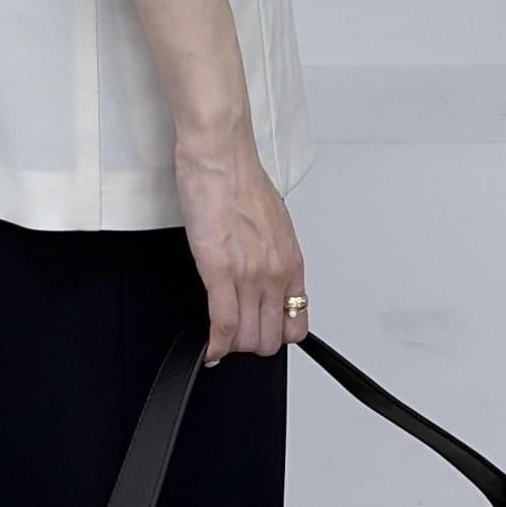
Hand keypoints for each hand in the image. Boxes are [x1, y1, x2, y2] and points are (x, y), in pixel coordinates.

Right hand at [175, 123, 308, 364]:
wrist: (220, 158)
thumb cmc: (240, 181)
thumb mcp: (272, 226)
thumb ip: (272, 257)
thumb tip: (262, 276)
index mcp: (291, 263)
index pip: (296, 324)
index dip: (276, 336)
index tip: (260, 333)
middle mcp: (276, 273)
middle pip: (270, 338)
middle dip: (250, 344)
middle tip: (235, 338)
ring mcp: (249, 276)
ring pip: (246, 338)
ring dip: (231, 346)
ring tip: (219, 340)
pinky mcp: (219, 272)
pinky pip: (222, 325)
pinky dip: (214, 345)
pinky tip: (208, 348)